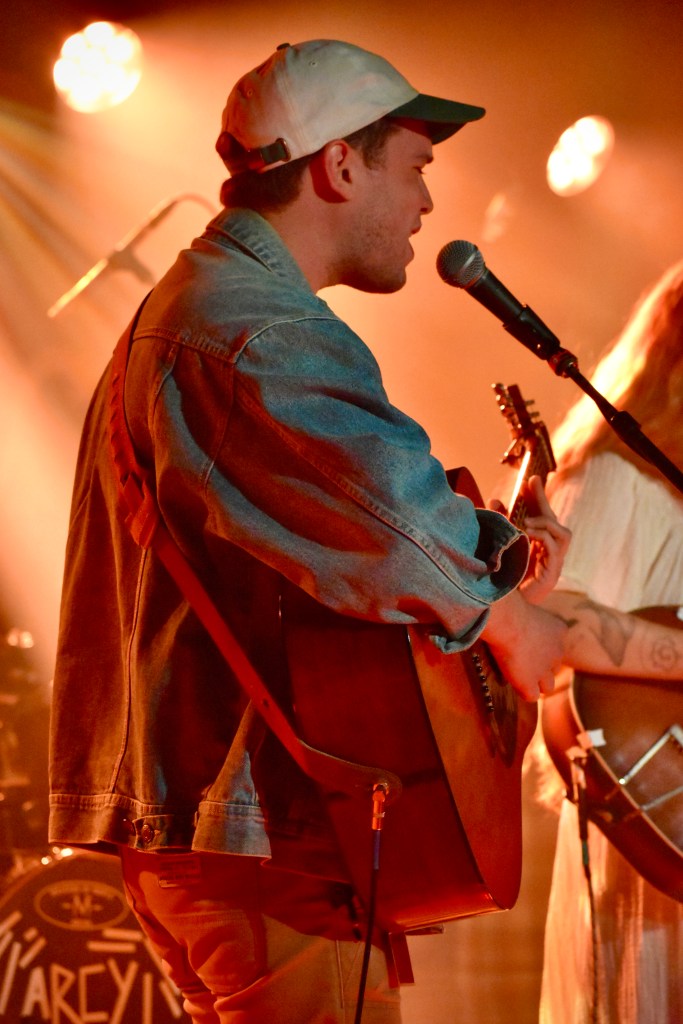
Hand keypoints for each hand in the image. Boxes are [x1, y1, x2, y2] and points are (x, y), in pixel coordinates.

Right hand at [481, 589, 566, 701]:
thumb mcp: (526, 607)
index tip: (526, 644)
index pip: (556, 646)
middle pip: (554, 667)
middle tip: (521, 660)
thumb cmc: (512, 608)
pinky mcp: (530, 684)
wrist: (509, 622)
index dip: (541, 648)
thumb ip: (528, 614)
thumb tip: (518, 608)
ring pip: (548, 686)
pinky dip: (523, 690)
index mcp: (559, 631)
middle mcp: (558, 652)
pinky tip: (511, 682)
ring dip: (536, 682)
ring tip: (519, 676)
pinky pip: (531, 695)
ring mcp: (546, 671)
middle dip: (541, 666)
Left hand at [490, 475, 570, 605]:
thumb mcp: (499, 546)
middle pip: (555, 521)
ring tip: (527, 521)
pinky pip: (555, 549)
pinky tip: (527, 533)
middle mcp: (548, 555)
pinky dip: (542, 536)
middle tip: (531, 483)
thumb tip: (495, 500)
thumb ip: (499, 526)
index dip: (538, 498)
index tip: (531, 478)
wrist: (500, 611)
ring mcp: (553, 565)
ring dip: (546, 522)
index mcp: (536, 547)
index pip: (542, 517)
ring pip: (563, 534)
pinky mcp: (551, 575)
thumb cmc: (500, 581)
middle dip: (543, 501)